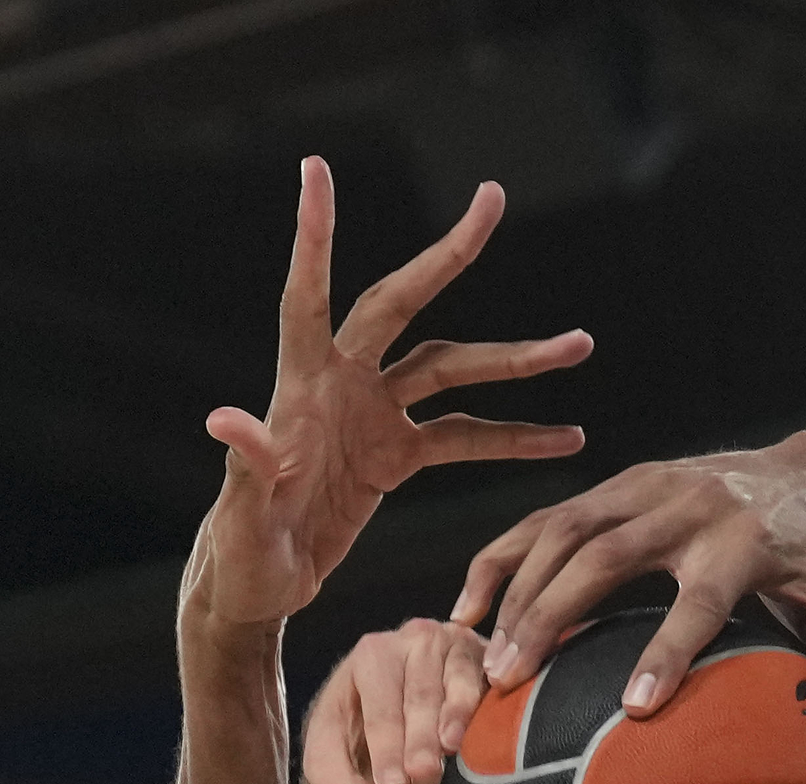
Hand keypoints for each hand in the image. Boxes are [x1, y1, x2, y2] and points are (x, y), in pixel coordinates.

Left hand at [189, 160, 590, 631]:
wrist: (257, 592)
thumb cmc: (238, 557)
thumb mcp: (241, 520)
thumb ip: (247, 468)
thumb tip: (225, 420)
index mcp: (298, 389)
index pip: (308, 298)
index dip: (315, 237)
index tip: (318, 170)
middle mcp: (340, 385)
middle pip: (402, 305)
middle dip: (448, 254)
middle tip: (492, 201)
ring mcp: (373, 415)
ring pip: (453, 368)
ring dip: (515, 359)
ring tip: (579, 346)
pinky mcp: (396, 455)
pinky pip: (465, 435)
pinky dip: (513, 437)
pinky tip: (565, 439)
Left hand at [303, 619, 488, 783]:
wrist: (411, 703)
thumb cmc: (369, 728)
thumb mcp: (337, 754)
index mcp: (368, 658)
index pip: (377, 704)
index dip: (384, 745)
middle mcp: (409, 641)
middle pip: (415, 694)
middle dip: (416, 737)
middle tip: (420, 774)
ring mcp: (450, 643)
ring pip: (451, 684)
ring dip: (449, 719)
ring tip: (446, 751)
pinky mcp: (483, 653)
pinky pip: (480, 678)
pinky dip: (475, 705)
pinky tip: (475, 729)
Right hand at [450, 430, 805, 716]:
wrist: (802, 477)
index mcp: (744, 543)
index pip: (700, 600)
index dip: (668, 651)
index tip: (633, 707)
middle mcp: (687, 506)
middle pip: (608, 557)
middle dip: (554, 616)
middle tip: (511, 681)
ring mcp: (643, 486)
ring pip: (564, 528)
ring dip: (517, 591)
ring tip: (484, 659)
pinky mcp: (614, 481)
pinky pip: (544, 515)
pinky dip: (502, 557)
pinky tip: (465, 608)